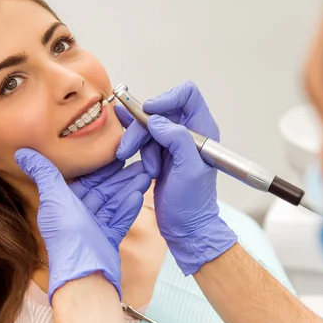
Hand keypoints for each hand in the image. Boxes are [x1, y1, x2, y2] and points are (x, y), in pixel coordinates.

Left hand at [15, 148, 150, 300]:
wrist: (84, 274)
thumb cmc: (67, 236)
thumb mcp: (53, 198)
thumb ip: (43, 173)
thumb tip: (22, 151)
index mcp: (65, 203)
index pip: (86, 180)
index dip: (101, 167)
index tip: (116, 152)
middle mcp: (79, 215)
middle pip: (104, 190)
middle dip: (121, 176)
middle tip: (140, 162)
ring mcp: (95, 228)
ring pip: (115, 202)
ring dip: (129, 188)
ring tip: (146, 174)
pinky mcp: (107, 240)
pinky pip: (120, 220)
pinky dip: (128, 208)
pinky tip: (138, 196)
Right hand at [116, 81, 236, 274]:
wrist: (185, 227)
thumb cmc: (192, 203)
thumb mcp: (188, 171)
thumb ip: (177, 140)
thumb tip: (156, 121)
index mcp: (203, 131)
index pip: (188, 96)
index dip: (166, 98)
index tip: (149, 113)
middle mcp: (189, 132)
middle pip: (159, 111)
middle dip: (141, 128)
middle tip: (128, 149)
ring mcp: (173, 142)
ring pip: (147, 126)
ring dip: (137, 143)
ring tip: (143, 167)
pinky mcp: (160, 153)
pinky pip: (143, 137)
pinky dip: (132, 141)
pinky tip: (119, 137)